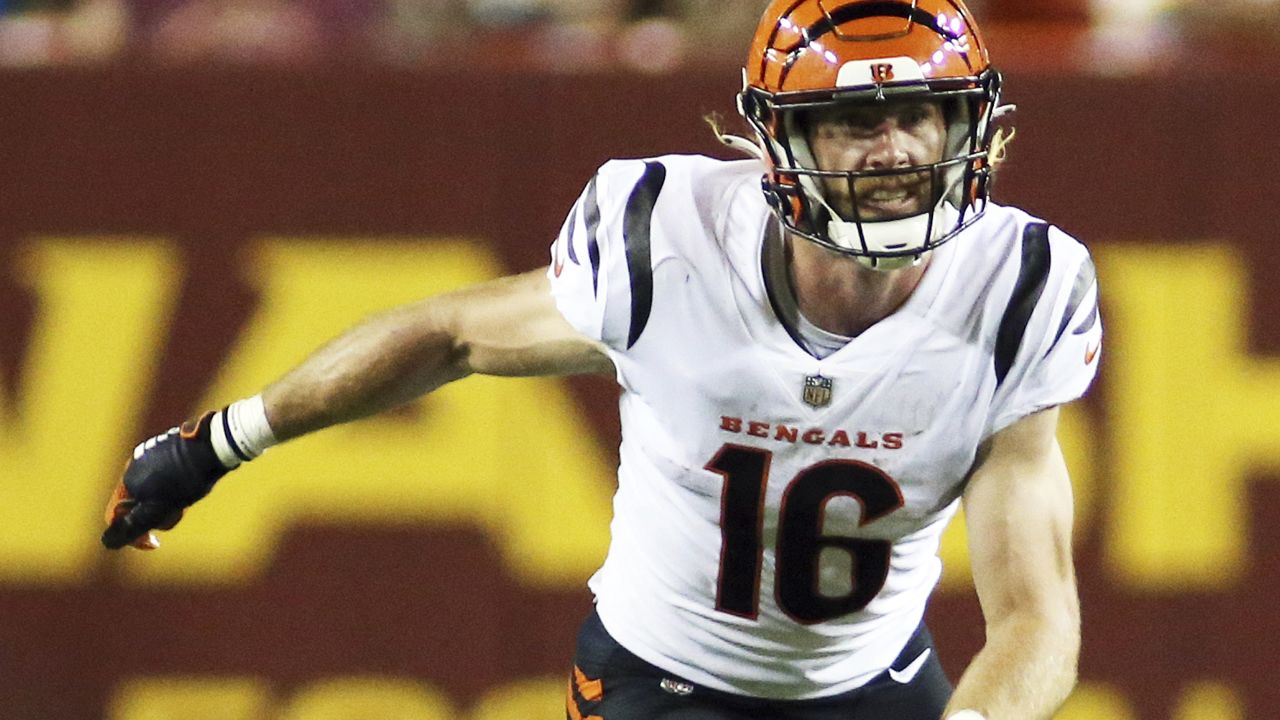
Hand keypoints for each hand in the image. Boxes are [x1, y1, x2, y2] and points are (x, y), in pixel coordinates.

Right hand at [102, 411, 230, 549]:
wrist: (213, 445)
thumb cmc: (186, 479)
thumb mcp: (158, 509)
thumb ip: (133, 526)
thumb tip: (108, 542)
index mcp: (127, 478)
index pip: (115, 516)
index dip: (133, 535)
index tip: (154, 543)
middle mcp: (135, 464)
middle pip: (137, 504)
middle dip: (156, 515)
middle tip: (179, 510)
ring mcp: (152, 454)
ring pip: (154, 491)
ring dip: (169, 501)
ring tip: (188, 495)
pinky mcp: (170, 449)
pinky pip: (167, 477)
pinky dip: (177, 486)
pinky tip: (194, 482)